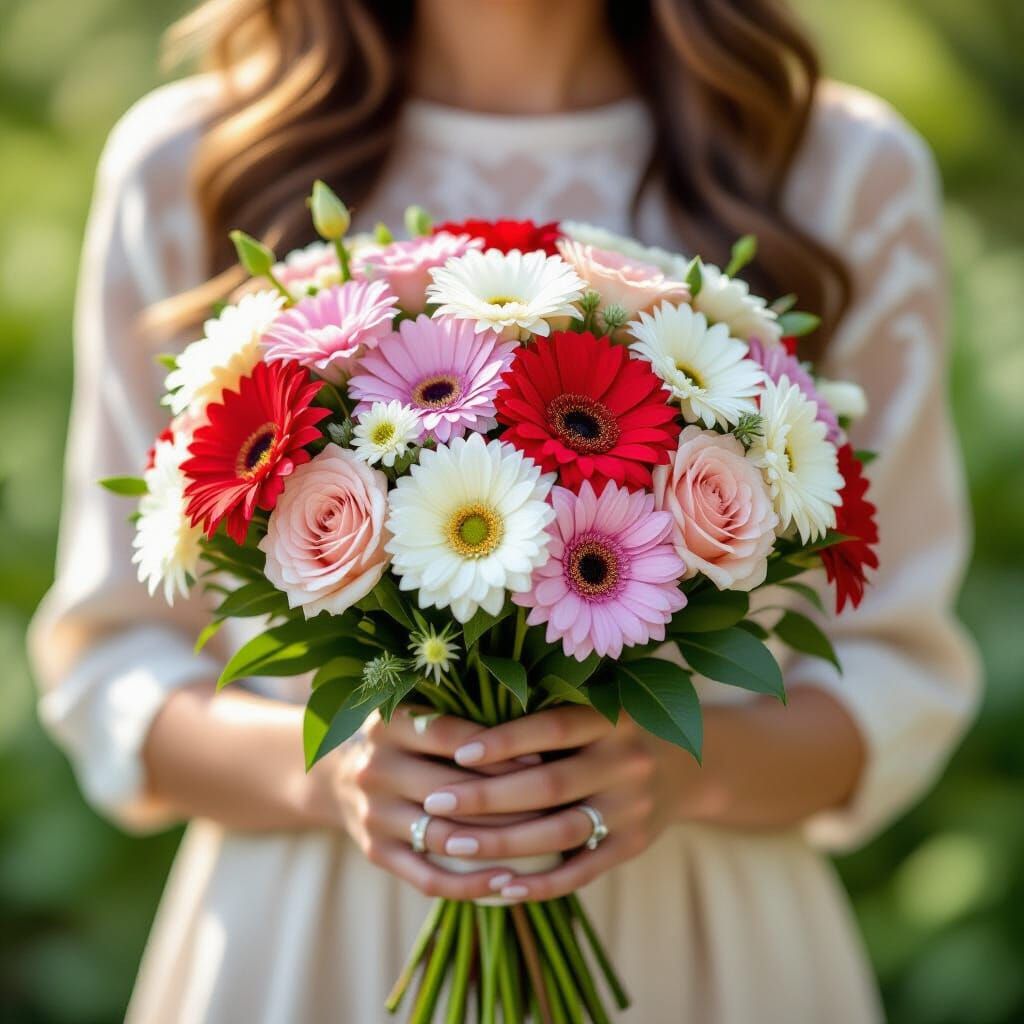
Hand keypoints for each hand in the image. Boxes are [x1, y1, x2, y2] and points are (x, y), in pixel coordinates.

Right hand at [310, 706, 540, 899]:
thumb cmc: (403, 738)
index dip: (499, 750)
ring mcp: (374, 815)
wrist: (337, 775)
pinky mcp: (377, 853)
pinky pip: (429, 877)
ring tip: (543, 843)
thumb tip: (536, 724)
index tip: (544, 759)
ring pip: (446, 836)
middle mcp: (375, 769)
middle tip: (557, 805)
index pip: (451, 737)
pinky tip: (509, 881)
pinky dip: (471, 884)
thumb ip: (461, 714)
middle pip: (452, 790)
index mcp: (387, 725)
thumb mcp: (417, 712)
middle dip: (510, 799)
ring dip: (499, 843)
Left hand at [413, 706, 698, 901]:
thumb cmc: (617, 729)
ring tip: (453, 843)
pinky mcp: (633, 846)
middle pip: (549, 784)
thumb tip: (465, 726)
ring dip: (502, 842)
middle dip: (487, 796)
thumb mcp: (597, 708)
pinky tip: (500, 886)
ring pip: (560, 831)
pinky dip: (541, 883)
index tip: (458, 751)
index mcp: (613, 717)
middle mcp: (627, 760)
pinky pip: (582, 871)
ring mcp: (633, 807)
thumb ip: (548, 716)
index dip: (505, 740)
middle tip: (436, 802)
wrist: (691, 765)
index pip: (553, 728)